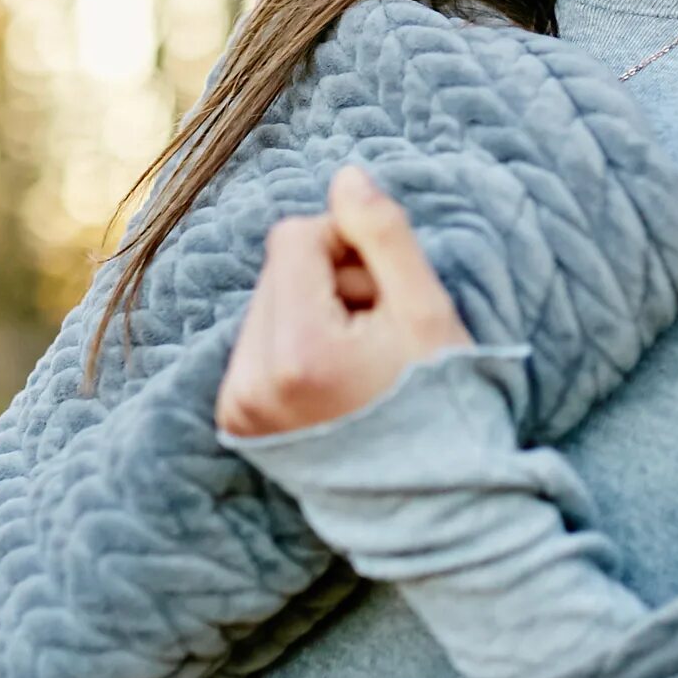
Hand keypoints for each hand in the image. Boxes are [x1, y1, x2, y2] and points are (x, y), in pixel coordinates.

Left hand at [214, 167, 473, 438]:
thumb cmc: (442, 402)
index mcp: (301, 351)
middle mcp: (254, 380)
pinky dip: (294, 346)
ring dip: (312, 313)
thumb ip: (383, 235)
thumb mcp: (427, 311)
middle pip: (275, 270)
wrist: (431, 502)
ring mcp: (240, 405)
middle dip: (328, 283)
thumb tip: (344, 176)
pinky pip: (256, 343)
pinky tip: (334, 378)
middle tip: (377, 331)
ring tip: (359, 358)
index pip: (293, 238)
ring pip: (265, 304)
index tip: (385, 289)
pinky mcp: (236, 419)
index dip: (346, 246)